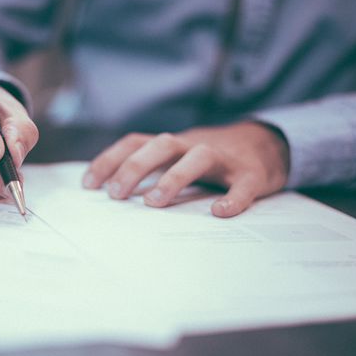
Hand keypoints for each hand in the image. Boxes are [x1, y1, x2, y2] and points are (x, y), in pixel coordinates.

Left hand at [82, 122, 289, 216]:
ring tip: (154, 203)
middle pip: (161, 145)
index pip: (136, 143)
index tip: (88, 185)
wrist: (267, 144)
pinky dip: (233, 198)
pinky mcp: (252, 173)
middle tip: (115, 195)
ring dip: (174, 177)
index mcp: (173, 144)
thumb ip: (153, 170)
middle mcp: (194, 145)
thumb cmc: (212, 159)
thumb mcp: (179, 158)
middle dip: (135, 167)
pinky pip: (243, 184)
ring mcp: (224, 158)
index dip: (110, 160)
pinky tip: (220, 212)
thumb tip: (113, 195)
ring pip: (198, 157)